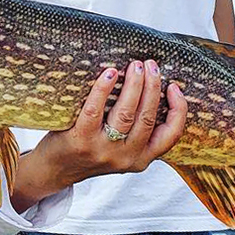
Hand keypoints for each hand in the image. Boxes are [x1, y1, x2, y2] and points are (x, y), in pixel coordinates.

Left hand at [9, 60, 187, 210]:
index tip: (174, 87)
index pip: (171, 135)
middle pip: (147, 117)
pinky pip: (95, 110)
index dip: (178, 110)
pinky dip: (104, 89)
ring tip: (135, 66)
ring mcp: (103, 150)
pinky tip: (109, 73)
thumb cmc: (90, 150)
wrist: (56, 170)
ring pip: (126, 114)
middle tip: (151, 65)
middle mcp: (126, 157)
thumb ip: (137, 129)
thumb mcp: (122, 148)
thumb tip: (152, 86)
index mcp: (141, 158)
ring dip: (134, 85)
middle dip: (152, 87)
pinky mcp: (82, 141)